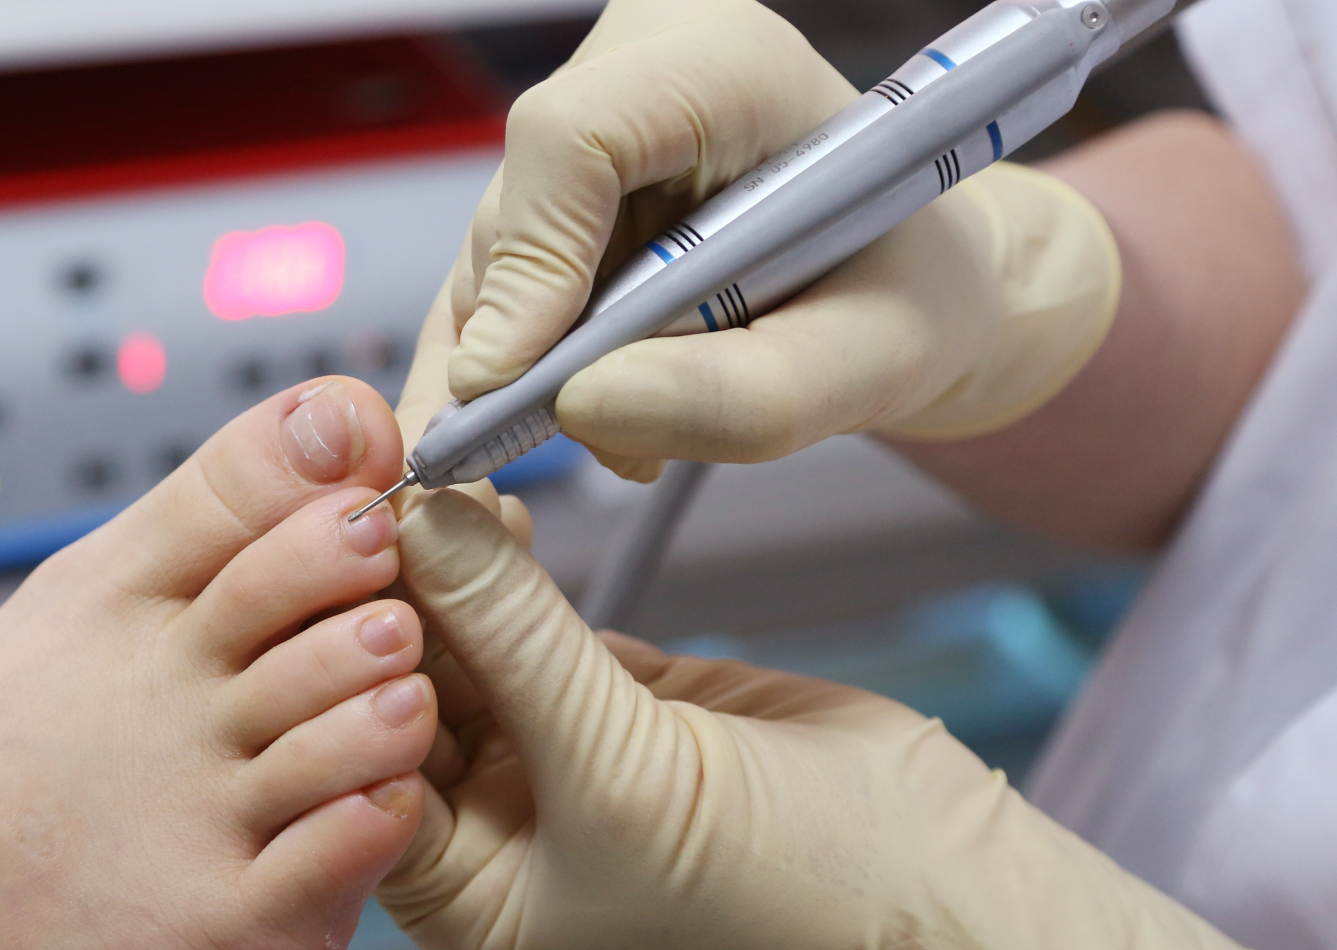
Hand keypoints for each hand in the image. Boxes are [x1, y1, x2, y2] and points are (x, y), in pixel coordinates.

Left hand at [380, 488, 1273, 949]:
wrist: (938, 885)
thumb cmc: (795, 893)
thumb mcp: (623, 769)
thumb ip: (516, 637)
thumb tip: (426, 524)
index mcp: (465, 898)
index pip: (353, 760)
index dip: (333, 656)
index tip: (323, 548)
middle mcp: (490, 832)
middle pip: (399, 690)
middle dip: (386, 596)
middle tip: (364, 488)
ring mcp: (547, 759)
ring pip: (463, 644)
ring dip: (446, 566)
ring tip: (426, 475)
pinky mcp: (606, 700)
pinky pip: (528, 621)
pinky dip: (508, 565)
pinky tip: (487, 505)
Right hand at [405, 0, 1119, 480]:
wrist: (908, 289)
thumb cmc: (907, 293)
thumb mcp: (874, 362)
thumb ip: (745, 395)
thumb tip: (578, 410)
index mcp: (728, 63)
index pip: (574, 137)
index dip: (533, 263)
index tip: (523, 382)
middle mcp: (638, 73)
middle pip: (518, 209)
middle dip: (541, 344)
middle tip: (600, 435)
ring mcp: (586, 131)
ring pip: (493, 259)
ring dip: (541, 365)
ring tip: (635, 426)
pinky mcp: (551, 194)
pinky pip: (492, 288)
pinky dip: (530, 367)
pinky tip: (599, 404)